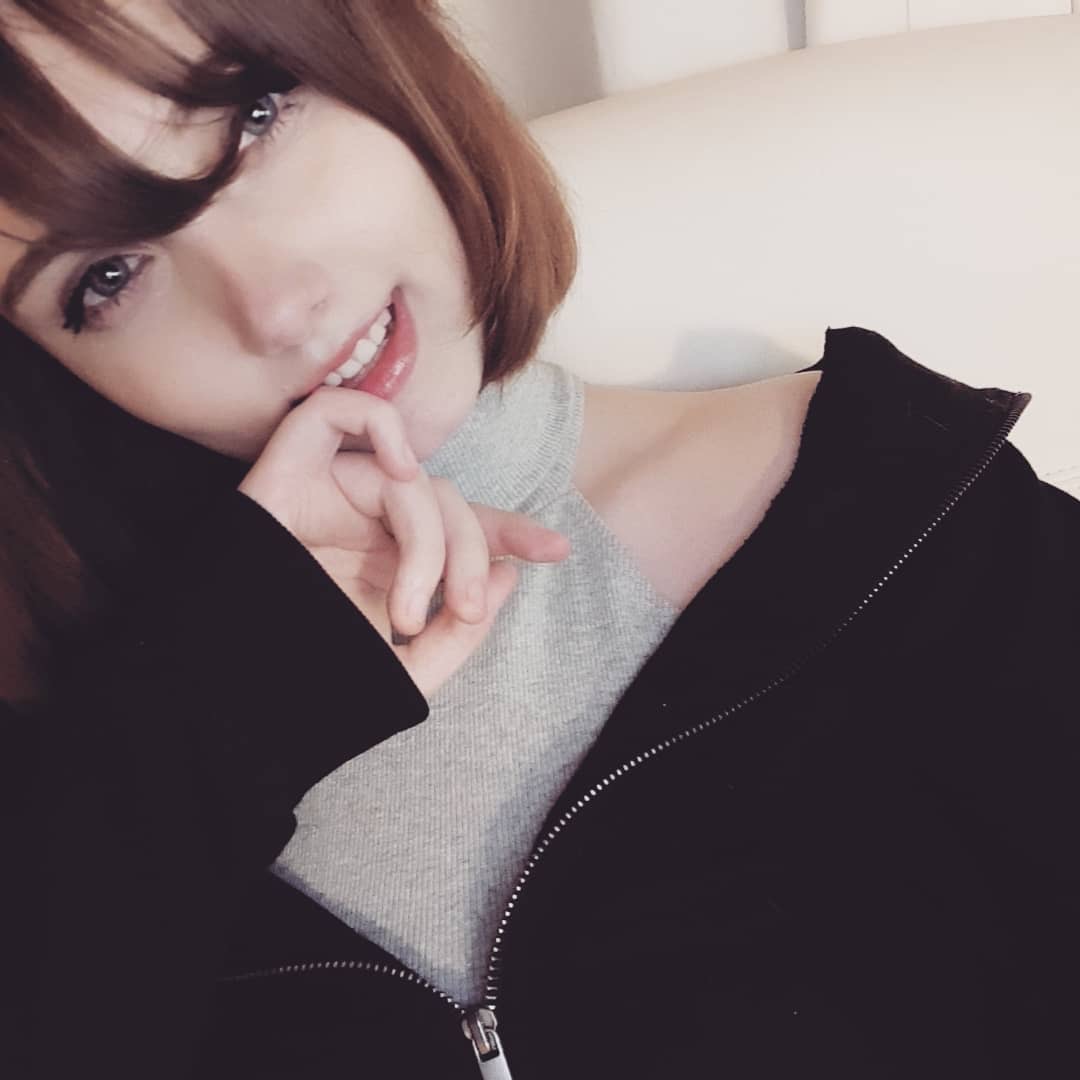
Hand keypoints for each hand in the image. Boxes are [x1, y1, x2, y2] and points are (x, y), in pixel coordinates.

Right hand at [238, 387, 569, 696]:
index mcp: (393, 563)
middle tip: (462, 613)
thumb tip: (506, 573)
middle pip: (448, 503)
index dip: (510, 532)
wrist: (226, 701)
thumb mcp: (403, 672)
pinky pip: (335, 413)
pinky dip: (380, 426)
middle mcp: (366, 525)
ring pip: (409, 480)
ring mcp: (329, 497)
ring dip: (429, 543)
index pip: (463, 531)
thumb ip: (459, 630)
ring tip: (404, 610)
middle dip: (471, 555)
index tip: (556, 552)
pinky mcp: (286, 473)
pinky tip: (399, 474)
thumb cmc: (310, 688)